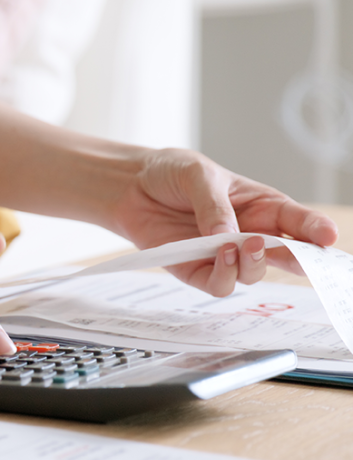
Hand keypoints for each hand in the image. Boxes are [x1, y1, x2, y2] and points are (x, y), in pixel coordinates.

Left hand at [113, 148, 338, 295]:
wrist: (131, 186)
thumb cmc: (171, 173)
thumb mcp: (198, 174)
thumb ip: (214, 204)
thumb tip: (228, 236)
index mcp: (261, 206)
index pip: (298, 222)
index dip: (316, 231)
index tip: (328, 237)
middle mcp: (248, 234)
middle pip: (285, 257)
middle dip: (298, 260)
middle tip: (297, 255)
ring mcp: (224, 255)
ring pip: (252, 274)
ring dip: (252, 264)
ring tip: (240, 244)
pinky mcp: (196, 270)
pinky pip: (218, 285)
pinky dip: (223, 275)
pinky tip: (218, 253)